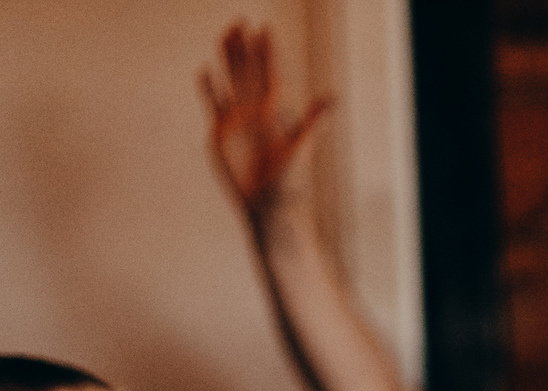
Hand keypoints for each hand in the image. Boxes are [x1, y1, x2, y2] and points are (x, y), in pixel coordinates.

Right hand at [203, 22, 332, 218]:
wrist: (267, 203)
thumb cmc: (289, 180)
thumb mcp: (301, 147)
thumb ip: (314, 121)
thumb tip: (333, 98)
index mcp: (276, 111)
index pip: (271, 73)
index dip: (268, 51)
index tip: (266, 28)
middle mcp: (256, 110)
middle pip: (248, 70)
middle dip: (245, 46)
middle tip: (241, 20)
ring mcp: (238, 119)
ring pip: (231, 80)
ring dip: (228, 58)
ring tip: (226, 34)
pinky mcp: (221, 131)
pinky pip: (214, 103)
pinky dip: (208, 87)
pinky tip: (205, 70)